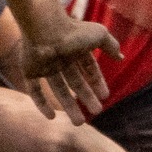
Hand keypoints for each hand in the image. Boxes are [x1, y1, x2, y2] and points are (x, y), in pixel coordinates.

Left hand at [20, 6, 122, 124]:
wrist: (44, 28)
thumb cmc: (73, 31)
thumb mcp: (99, 36)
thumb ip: (111, 46)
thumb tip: (121, 57)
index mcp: (76, 49)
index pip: (88, 68)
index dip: (97, 82)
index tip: (104, 96)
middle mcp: (61, 58)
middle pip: (75, 82)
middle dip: (86, 97)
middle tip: (96, 112)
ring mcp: (45, 65)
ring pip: (58, 89)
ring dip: (68, 106)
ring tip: (79, 123)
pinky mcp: (30, 71)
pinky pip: (35, 91)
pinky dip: (41, 104)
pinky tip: (51, 117)